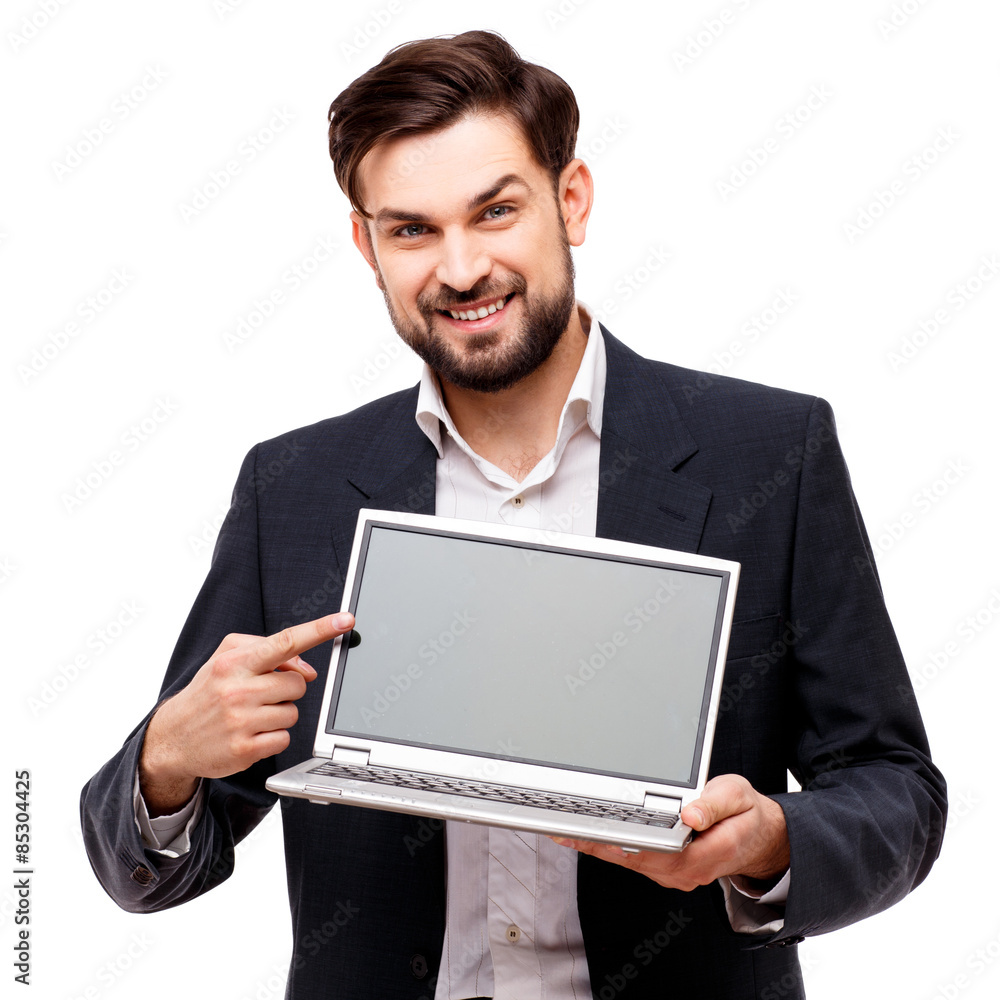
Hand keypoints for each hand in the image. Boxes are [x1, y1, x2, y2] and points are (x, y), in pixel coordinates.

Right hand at [139, 612, 354, 814]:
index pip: (285, 641)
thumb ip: (268, 651)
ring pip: (293, 713)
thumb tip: (307, 669)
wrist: (172, 737)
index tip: (345, 620)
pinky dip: (274, 737)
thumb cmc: (208, 692)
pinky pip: (284, 738)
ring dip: (280, 714)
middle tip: (263, 694)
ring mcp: (240, 722)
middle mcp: (237, 690)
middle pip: (298, 684)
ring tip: (252, 714)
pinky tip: (252, 734)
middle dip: (288, 689)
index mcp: (234, 662)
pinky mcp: (244, 750)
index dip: (319, 629)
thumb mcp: (228, 659)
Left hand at [551, 774, 788, 891]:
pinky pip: (633, 860)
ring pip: (629, 861)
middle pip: (632, 859)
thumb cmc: (747, 814)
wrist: (760, 838)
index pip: (654, 851)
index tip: (594, 830)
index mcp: (704, 854)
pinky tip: (588, 834)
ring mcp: (674, 873)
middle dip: (597, 843)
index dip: (620, 842)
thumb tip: (690, 814)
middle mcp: (684, 871)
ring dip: (598, 845)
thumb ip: (715, 803)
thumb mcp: (738, 796)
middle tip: (563, 827)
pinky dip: (609, 847)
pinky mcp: (666, 868)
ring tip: (565, 828)